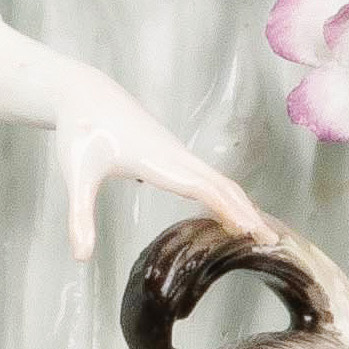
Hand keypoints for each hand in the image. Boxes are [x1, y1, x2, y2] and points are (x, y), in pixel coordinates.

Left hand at [50, 73, 264, 262]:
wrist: (82, 92)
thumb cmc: (80, 129)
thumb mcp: (75, 175)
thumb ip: (79, 216)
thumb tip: (79, 256)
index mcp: (158, 161)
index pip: (204, 188)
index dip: (230, 210)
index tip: (254, 232)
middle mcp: (174, 155)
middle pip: (221, 185)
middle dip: (248, 212)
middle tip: (272, 242)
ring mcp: (175, 152)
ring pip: (217, 179)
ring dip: (241, 203)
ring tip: (260, 232)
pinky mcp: (170, 152)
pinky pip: (207, 175)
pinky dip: (226, 194)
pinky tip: (228, 212)